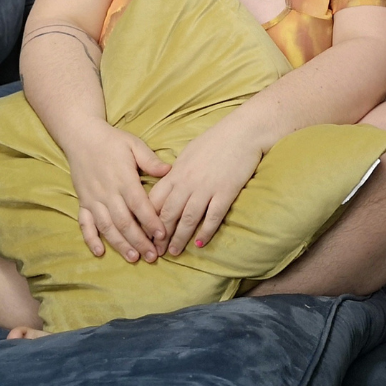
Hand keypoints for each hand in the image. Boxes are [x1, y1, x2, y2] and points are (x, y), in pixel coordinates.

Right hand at [66, 121, 171, 262]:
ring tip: (133, 258)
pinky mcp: (83, 202)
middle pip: (124, 221)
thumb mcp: (134, 144)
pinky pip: (84, 224)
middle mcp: (107, 192)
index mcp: (123, 178)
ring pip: (107, 226)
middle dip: (139, 241)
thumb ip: (150, 160)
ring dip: (120, 244)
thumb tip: (169, 171)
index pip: (139, 205)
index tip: (163, 235)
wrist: (82, 136)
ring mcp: (93, 199)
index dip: (151, 221)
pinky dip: (91, 239)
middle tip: (153, 256)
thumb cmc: (112, 141)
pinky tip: (99, 252)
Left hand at [147, 116, 262, 255]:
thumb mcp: (188, 153)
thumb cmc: (215, 140)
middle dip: (159, 235)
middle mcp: (188, 182)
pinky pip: (212, 217)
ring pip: (188, 219)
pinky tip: (200, 244)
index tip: (143, 232)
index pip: (155, 199)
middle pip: (168, 213)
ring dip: (179, 238)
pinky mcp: (225, 193)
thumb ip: (176, 171)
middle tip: (155, 250)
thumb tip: (167, 184)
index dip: (147, 218)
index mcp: (176, 172)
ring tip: (174, 252)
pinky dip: (205, 232)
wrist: (242, 132)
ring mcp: (206, 188)